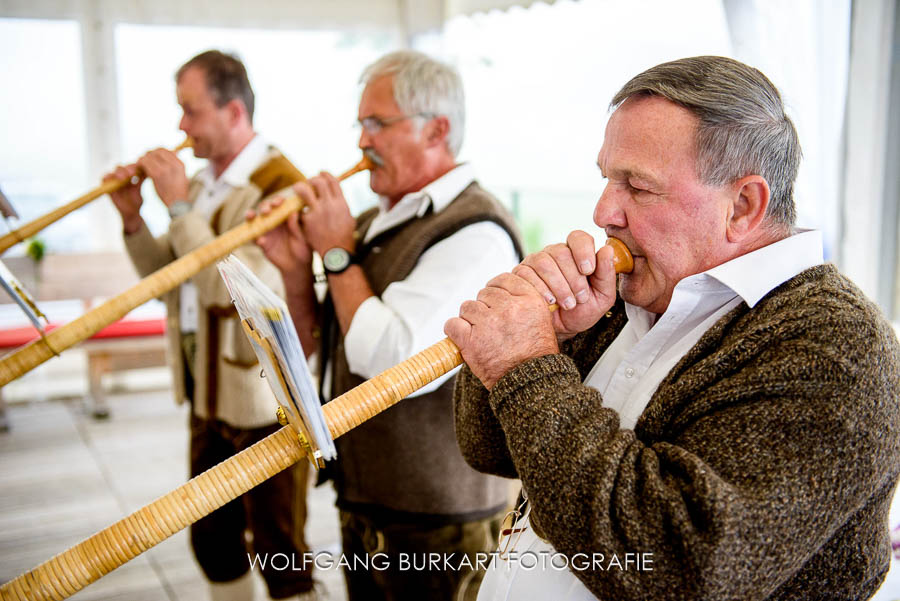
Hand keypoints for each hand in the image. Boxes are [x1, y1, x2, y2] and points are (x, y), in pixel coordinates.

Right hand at [104, 164, 143, 234]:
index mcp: (130, 176)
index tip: (140, 169)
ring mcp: (114, 181)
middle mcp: (121, 177)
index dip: (134, 166)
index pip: (131, 166)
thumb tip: (146, 170)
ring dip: (118, 173)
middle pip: (121, 167)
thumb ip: (139, 181)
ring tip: (124, 178)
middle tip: (132, 173)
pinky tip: (114, 179)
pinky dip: (107, 178)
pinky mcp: (107, 187)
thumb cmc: (136, 202)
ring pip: (114, 172)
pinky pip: (104, 179)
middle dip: (126, 169)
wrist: (131, 214)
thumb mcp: (139, 190)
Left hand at [136, 148, 189, 206]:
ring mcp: (165, 168)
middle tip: (143, 160)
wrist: (177, 205)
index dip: (155, 152)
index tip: (150, 157)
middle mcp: (174, 164)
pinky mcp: (157, 174)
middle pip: (157, 151)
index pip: (165, 150)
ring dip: (143, 160)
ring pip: (149, 156)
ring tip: (140, 165)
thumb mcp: (181, 177)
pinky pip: (145, 163)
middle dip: (148, 154)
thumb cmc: (178, 193)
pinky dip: (140, 165)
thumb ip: (174, 166)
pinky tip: (139, 170)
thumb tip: (166, 159)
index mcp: (180, 164)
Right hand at [248, 196, 312, 274]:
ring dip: (251, 216)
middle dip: (264, 207)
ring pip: (254, 220)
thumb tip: (293, 213)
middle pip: (265, 208)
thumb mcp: (302, 237)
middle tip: (267, 211)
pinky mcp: (261, 242)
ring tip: (251, 216)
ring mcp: (266, 231)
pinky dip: (256, 238)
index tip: (278, 203)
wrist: (298, 265)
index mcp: (285, 216)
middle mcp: (274, 220)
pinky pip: (255, 239)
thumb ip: (296, 226)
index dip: (277, 201)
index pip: (279, 204)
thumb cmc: (303, 248)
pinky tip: (261, 240)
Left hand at [294, 173, 355, 255]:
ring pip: (304, 190)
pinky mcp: (308, 220)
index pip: (333, 181)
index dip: (326, 174)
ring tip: (297, 188)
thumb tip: (337, 196)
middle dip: (312, 179)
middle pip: (318, 182)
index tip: (321, 173)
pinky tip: (297, 209)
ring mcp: (318, 212)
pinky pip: (300, 208)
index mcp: (341, 203)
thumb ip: (341, 205)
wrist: (337, 253)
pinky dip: (299, 208)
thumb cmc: (344, 237)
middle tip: (308, 182)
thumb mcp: (349, 217)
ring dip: (300, 187)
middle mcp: (330, 205)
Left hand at [444, 273, 558, 389]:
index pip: (503, 279)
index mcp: (529, 300)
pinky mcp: (471, 340)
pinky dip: (454, 330)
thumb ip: (524, 301)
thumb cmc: (535, 354)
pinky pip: (453, 324)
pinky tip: (463, 338)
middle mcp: (509, 308)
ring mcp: (489, 323)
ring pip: (468, 307)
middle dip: (484, 307)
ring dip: (470, 319)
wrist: (530, 381)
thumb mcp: (541, 320)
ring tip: (481, 334)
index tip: (494, 301)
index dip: (496, 290)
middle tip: (490, 326)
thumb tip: (502, 290)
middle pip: (484, 294)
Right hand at [512, 230, 617, 340]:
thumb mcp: (602, 297)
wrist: (561, 331)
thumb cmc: (582, 311)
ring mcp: (535, 262)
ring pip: (543, 262)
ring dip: (558, 286)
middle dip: (573, 278)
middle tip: (580, 298)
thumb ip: (607, 274)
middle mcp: (555, 253)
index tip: (588, 270)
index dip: (583, 251)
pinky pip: (527, 274)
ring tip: (567, 304)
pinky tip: (549, 302)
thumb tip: (607, 250)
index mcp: (577, 253)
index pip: (578, 237)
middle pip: (561, 251)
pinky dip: (541, 290)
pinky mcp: (520, 274)